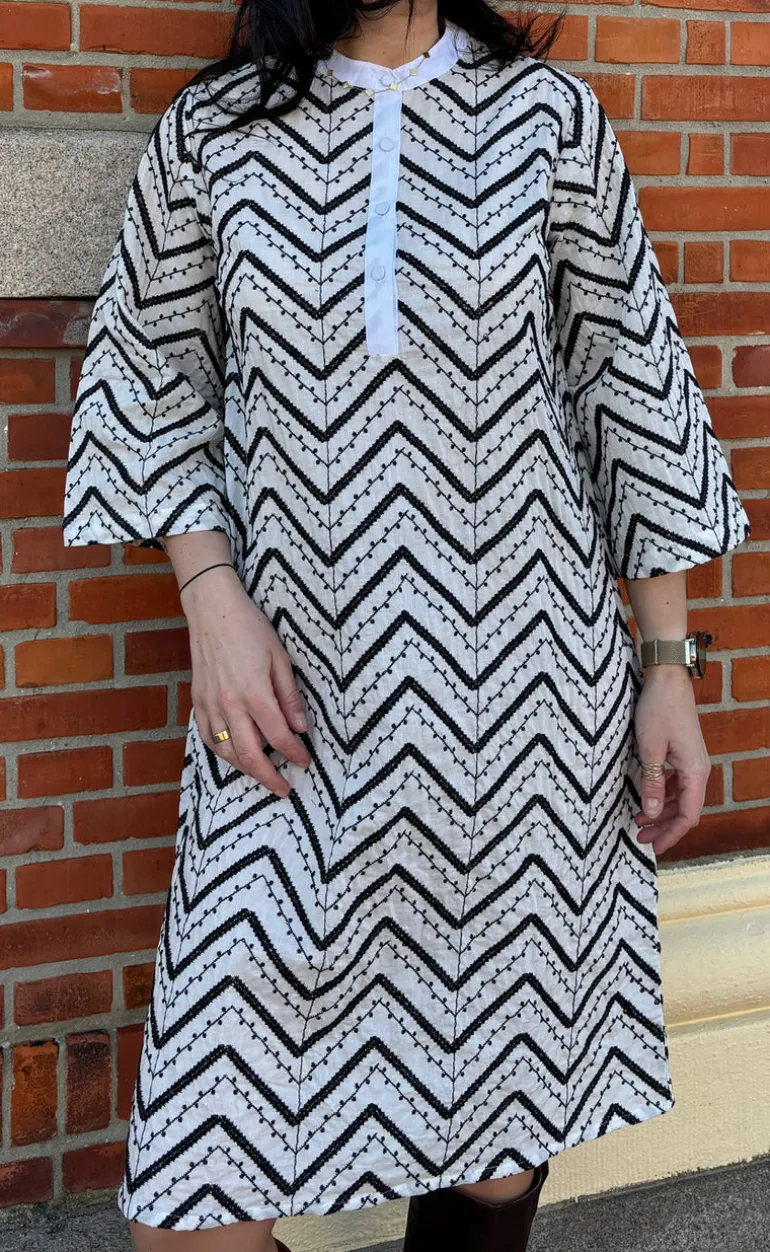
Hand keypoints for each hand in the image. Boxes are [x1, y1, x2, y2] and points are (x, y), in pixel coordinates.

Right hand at [182, 567, 310, 796]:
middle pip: (250, 755)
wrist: (212, 610)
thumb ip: (289, 697)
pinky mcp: (198, 701)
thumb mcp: (280, 659)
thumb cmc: (250, 629)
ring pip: (226, 752)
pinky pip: (208, 738)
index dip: (295, 755)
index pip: (279, 737)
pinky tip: (234, 755)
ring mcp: (210, 705)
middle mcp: (230, 705)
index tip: (305, 763)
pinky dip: (222, 753)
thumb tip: (300, 728)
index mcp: (255, 694)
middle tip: (283, 789)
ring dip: (245, 770)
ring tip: (261, 775)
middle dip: (269, 777)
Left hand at [632, 667, 710, 855]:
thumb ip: (652, 783)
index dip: (671, 835)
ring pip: (680, 797)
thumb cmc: (657, 710)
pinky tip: (646, 798)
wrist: (667, 679)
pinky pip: (677, 783)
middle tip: (640, 837)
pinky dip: (662, 794)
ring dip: (661, 811)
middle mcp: (699, 770)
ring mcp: (692, 761)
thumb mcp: (649, 750)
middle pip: (685, 810)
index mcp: (695, 772)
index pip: (688, 816)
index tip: (653, 847)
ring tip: (638, 820)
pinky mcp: (684, 753)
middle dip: (663, 827)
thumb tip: (651, 812)